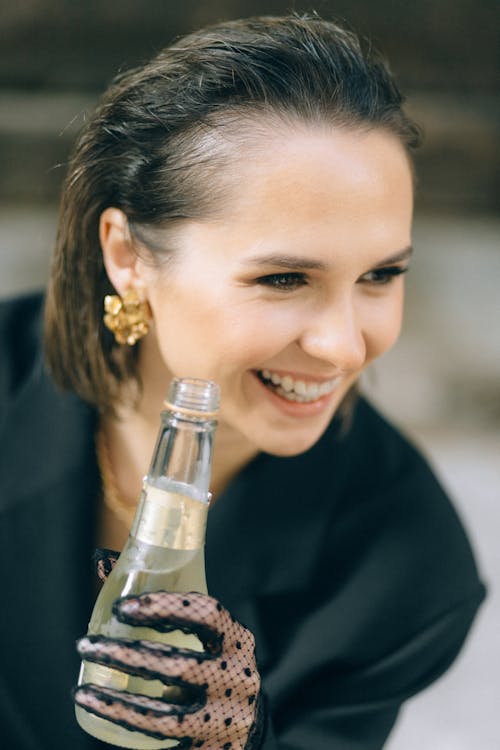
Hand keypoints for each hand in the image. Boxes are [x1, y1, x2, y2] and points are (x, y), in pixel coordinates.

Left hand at [74, 591, 263, 749]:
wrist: (246, 728)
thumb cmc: (217, 674)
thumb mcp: (214, 645)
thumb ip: (181, 628)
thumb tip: (124, 607)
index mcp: (238, 642)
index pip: (208, 614)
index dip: (164, 606)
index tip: (122, 607)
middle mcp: (237, 680)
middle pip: (178, 667)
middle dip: (125, 655)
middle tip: (87, 645)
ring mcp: (224, 719)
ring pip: (163, 711)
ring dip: (115, 699)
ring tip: (82, 689)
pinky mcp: (209, 747)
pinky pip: (158, 734)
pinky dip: (122, 718)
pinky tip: (96, 706)